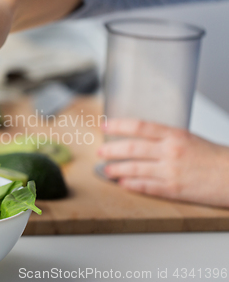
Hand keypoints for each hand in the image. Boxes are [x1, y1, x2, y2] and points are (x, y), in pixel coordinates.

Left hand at [99, 119, 228, 207]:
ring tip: (106, 170)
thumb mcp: (189, 139)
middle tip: (100, 152)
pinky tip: (122, 184)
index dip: (118, 126)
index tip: (103, 126)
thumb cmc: (215, 158)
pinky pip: (146, 186)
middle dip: (111, 150)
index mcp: (174, 135)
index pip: (139, 126)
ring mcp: (170, 171)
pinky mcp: (174, 189)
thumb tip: (141, 140)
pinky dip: (131, 185)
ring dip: (116, 169)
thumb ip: (165, 139)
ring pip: (134, 168)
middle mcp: (170, 151)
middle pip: (131, 148)